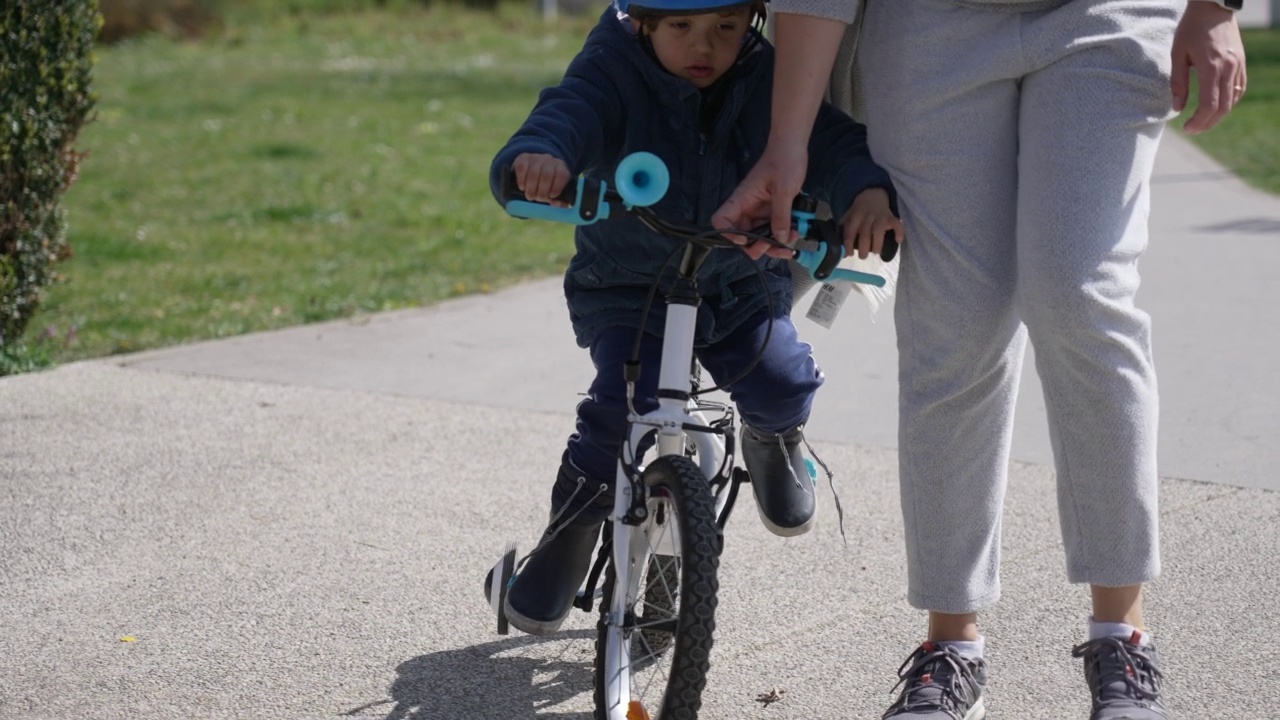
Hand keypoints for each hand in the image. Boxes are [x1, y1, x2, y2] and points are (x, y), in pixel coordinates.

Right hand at [513, 153, 571, 206]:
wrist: (530, 172)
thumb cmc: (546, 186)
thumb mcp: (554, 192)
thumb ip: (559, 201)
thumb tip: (556, 204)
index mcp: (561, 167)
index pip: (562, 175)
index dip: (557, 187)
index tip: (551, 196)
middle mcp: (549, 160)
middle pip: (547, 175)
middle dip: (542, 191)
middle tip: (538, 198)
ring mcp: (536, 157)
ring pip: (534, 173)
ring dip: (531, 189)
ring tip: (530, 196)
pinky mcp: (523, 158)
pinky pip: (522, 168)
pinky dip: (522, 180)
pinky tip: (522, 187)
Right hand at [712, 140, 808, 259]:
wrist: (793, 147)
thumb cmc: (784, 160)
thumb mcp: (784, 189)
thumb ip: (781, 215)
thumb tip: (780, 238)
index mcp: (741, 199)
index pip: (721, 221)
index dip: (728, 234)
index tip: (746, 240)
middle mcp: (747, 207)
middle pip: (742, 235)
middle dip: (756, 246)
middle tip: (773, 248)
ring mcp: (758, 210)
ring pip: (759, 236)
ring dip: (773, 244)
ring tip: (789, 246)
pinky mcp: (770, 211)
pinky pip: (772, 228)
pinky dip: (782, 235)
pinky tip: (793, 234)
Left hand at [841, 188, 903, 259]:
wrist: (872, 194)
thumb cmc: (859, 211)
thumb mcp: (849, 217)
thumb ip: (846, 232)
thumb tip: (844, 253)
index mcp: (855, 216)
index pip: (851, 231)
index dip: (849, 245)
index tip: (849, 254)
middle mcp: (868, 215)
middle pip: (865, 233)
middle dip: (863, 248)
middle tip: (863, 257)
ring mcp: (881, 215)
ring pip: (879, 229)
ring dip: (877, 243)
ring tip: (876, 252)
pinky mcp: (891, 216)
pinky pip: (897, 223)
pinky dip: (899, 232)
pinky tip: (898, 240)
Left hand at [1172, 1, 1246, 133]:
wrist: (1213, 7)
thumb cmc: (1191, 29)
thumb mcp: (1178, 54)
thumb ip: (1177, 82)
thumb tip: (1177, 108)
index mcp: (1211, 68)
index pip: (1209, 105)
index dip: (1199, 121)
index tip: (1186, 128)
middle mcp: (1229, 69)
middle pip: (1223, 107)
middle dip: (1208, 123)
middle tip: (1193, 130)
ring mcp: (1238, 65)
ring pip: (1233, 99)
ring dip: (1219, 115)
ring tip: (1203, 121)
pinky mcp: (1241, 62)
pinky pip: (1239, 88)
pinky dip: (1229, 101)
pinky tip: (1218, 106)